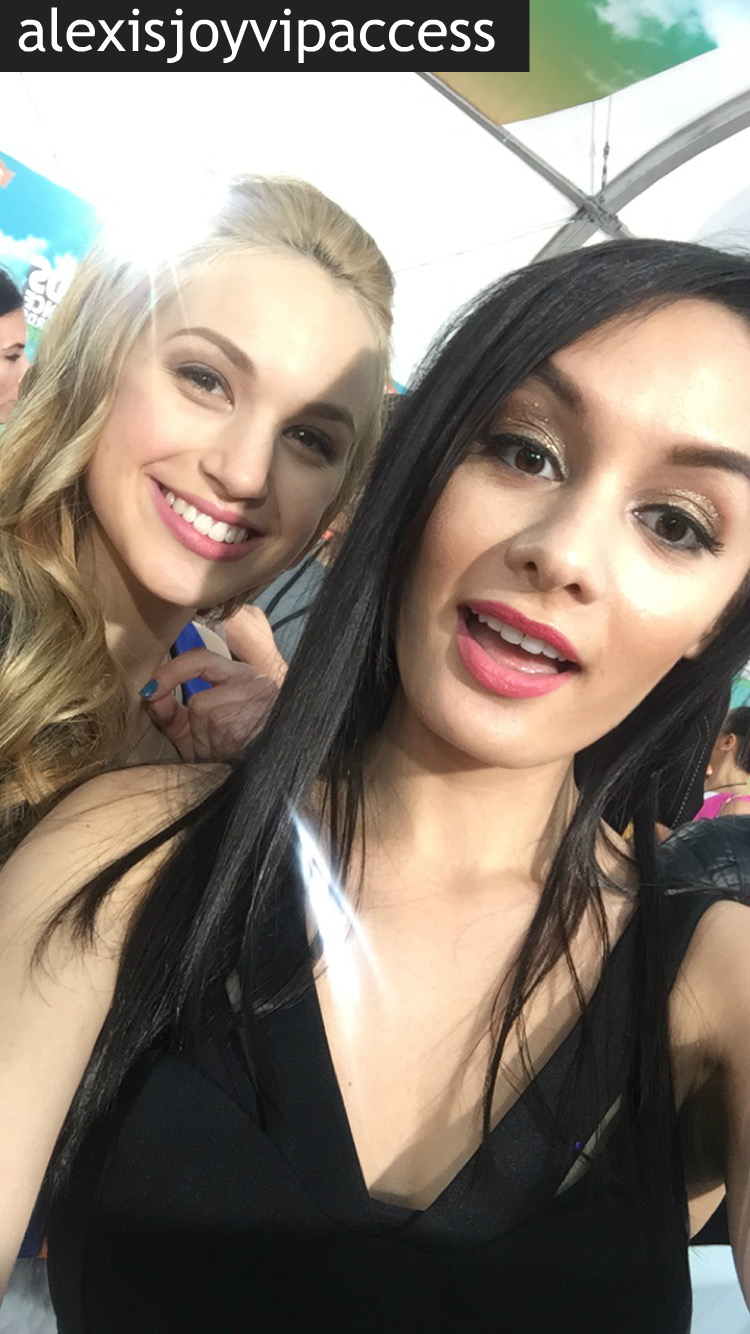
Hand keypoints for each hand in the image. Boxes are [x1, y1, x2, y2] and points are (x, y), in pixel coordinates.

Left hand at [144, 609, 286, 761]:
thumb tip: (149, 697)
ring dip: (208, 745)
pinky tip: (233, 755)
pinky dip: (215, 752)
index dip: (171, 673)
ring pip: (206, 720)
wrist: (281, 764)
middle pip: (200, 703)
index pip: (200, 659)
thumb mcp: (203, 728)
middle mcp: (252, 681)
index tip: (150, 690)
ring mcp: (254, 700)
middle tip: (216, 745)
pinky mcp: (249, 722)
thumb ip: (174, 713)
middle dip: (198, 731)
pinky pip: (213, 737)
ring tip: (230, 751)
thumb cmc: (241, 748)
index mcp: (242, 675)